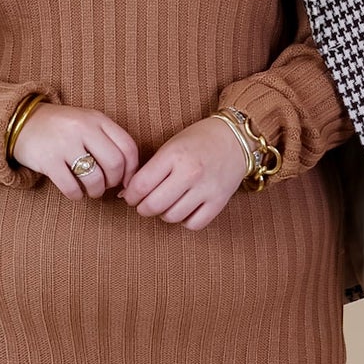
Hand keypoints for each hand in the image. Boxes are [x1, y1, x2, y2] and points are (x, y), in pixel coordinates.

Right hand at [12, 102, 140, 198]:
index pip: (128, 147)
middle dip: (114, 182)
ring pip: (95, 178)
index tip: (125, 181)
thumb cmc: (62, 129)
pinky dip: (77, 195)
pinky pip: (71, 187)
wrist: (22, 122)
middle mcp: (83, 128)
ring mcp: (64, 143)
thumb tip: (127, 181)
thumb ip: (109, 143)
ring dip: (96, 191)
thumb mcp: (87, 124)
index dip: (132, 171)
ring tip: (91, 190)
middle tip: (106, 185)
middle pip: (115, 164)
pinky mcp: (48, 160)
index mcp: (97, 119)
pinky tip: (75, 191)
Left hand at [117, 116, 246, 228]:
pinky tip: (185, 209)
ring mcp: (206, 189)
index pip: (140, 186)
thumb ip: (150, 169)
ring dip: (164, 214)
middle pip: (153, 206)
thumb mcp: (170, 146)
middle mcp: (190, 173)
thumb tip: (128, 194)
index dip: (130, 196)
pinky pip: (194, 224)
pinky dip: (185, 221)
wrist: (235, 138)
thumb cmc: (198, 141)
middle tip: (144, 204)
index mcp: (174, 155)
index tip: (131, 196)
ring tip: (166, 203)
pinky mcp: (219, 201)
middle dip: (143, 208)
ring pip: (172, 217)